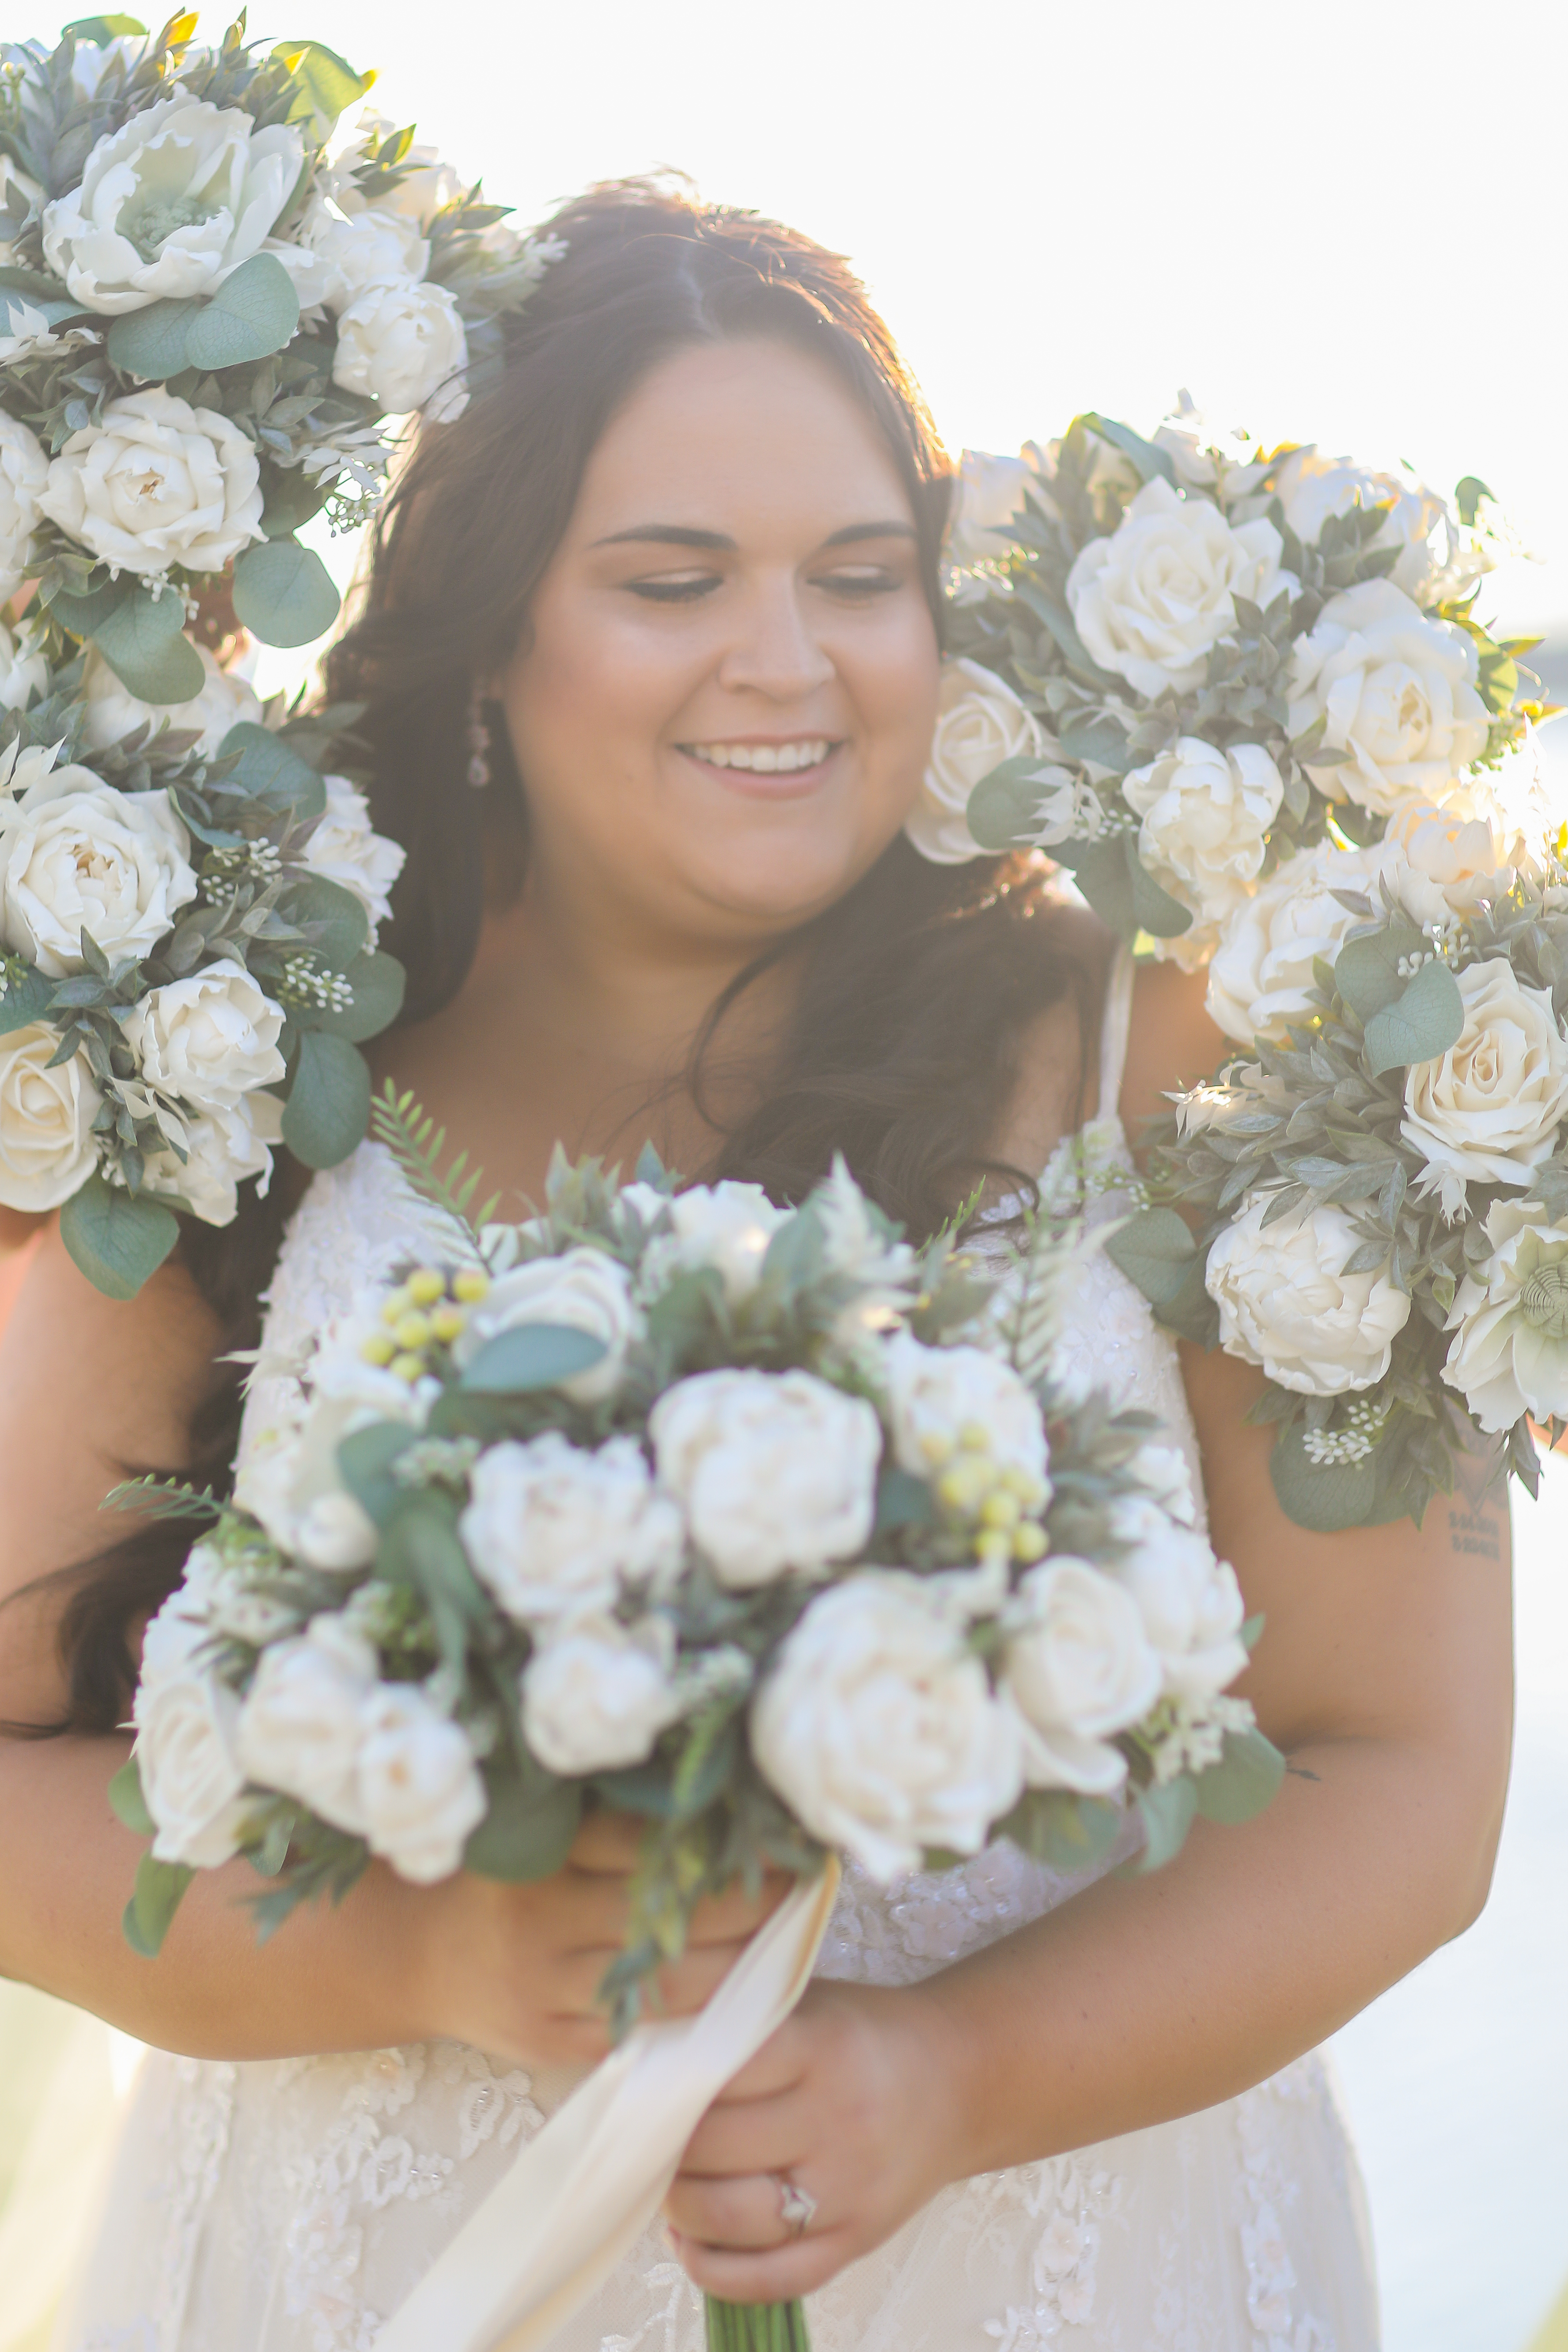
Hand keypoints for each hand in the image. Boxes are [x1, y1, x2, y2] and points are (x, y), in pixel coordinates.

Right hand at [409, 1809, 789, 2068]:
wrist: (413, 1957)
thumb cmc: (494, 1878)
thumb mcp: (535, 1832)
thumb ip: (608, 1820)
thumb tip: (717, 1799)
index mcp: (541, 1856)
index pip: (651, 1845)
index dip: (724, 1839)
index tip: (780, 1829)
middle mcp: (541, 1922)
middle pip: (673, 1917)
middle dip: (749, 1903)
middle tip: (798, 1881)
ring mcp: (545, 1989)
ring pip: (670, 1983)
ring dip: (739, 1964)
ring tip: (784, 1936)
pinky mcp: (552, 2042)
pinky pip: (644, 2034)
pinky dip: (697, 2018)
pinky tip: (739, 1996)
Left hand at [663, 1977, 965, 2300]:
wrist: (961, 2079)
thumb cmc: (864, 2033)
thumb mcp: (807, 2000)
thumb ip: (737, 2017)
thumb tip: (640, 2043)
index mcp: (822, 2047)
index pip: (717, 2071)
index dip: (667, 2081)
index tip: (644, 2079)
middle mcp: (838, 2121)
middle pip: (715, 2147)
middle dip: (663, 2144)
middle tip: (646, 2133)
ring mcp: (850, 2190)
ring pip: (733, 2218)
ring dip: (679, 2206)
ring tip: (669, 2182)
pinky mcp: (857, 2242)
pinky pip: (772, 2279)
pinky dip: (713, 2270)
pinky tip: (689, 2241)